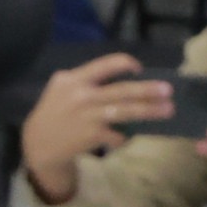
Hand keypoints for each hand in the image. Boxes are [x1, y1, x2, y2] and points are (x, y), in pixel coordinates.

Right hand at [19, 52, 174, 202]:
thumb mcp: (62, 87)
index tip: (140, 69)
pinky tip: (128, 136)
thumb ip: (87, 80)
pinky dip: (125, 136)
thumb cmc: (56, 110)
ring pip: (125, 111)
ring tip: (167, 110)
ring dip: (149, 111)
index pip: (105, 64)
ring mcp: (87, 116)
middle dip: (147, 89)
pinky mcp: (91, 136)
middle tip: (168, 90)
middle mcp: (81, 96)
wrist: (39, 142)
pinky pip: (117, 134)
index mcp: (74, 79)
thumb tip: (126, 80)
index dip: (126, 64)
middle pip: (121, 90)